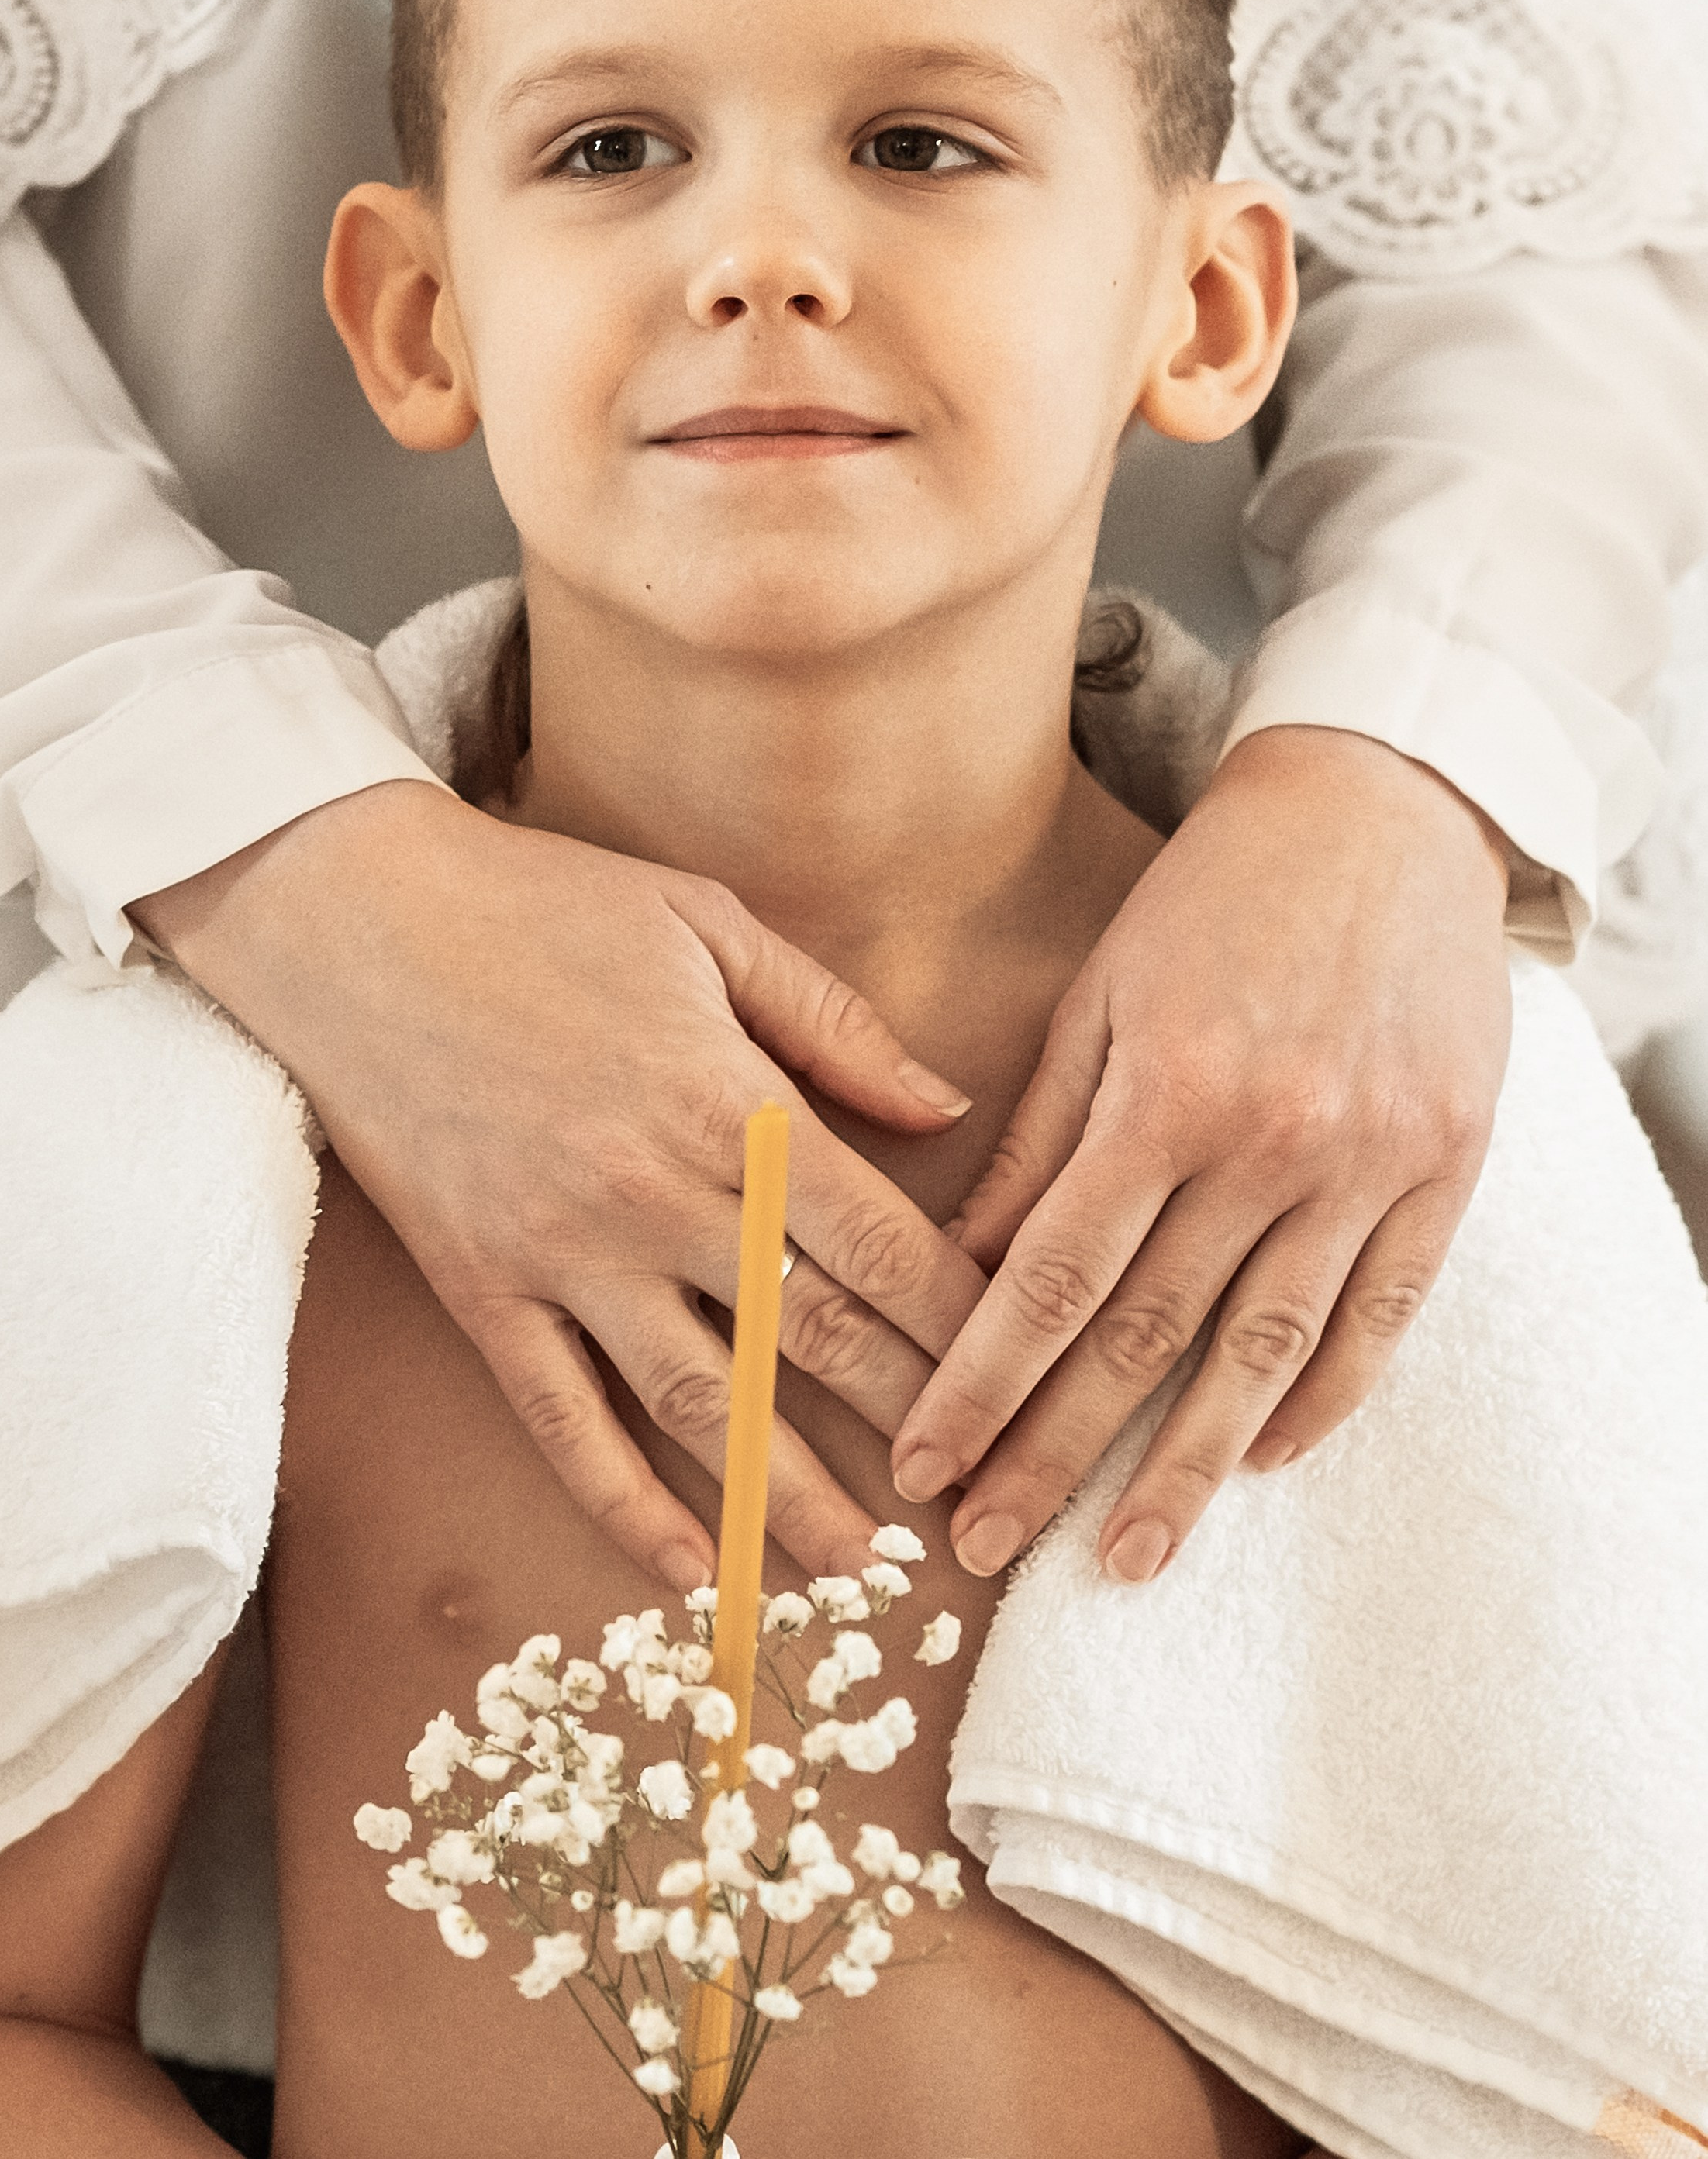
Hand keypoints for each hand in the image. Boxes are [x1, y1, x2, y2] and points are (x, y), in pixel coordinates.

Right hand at [134, 780, 983, 1587]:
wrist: (353, 915)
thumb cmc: (541, 903)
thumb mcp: (710, 920)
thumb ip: (835, 1024)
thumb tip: (948, 1109)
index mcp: (730, 1102)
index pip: (881, 1243)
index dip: (964, 1322)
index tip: (1026, 1375)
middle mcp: (655, 1195)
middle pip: (813, 1336)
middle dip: (911, 1423)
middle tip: (981, 1495)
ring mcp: (562, 1254)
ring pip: (700, 1405)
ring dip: (789, 1500)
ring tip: (867, 1570)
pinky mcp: (481, 1289)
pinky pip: (561, 1421)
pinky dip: (624, 1505)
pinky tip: (690, 1569)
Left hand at [889, 727, 1513, 1580]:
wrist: (1383, 811)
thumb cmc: (1213, 896)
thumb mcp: (1100, 993)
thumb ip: (1037, 1134)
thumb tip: (962, 1261)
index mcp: (1168, 1093)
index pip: (1056, 1278)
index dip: (983, 1385)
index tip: (923, 1466)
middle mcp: (1271, 1144)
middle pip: (1147, 1340)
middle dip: (1054, 1455)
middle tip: (985, 1549)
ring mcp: (1369, 1164)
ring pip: (1266, 1355)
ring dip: (1188, 1470)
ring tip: (1123, 1557)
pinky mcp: (1445, 1169)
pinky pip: (1381, 1315)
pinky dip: (1324, 1399)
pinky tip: (1265, 1460)